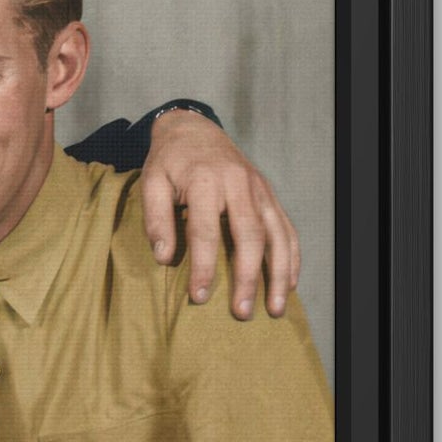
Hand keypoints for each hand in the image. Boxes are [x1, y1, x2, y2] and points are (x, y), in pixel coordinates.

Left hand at [140, 109, 300, 318]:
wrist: (194, 129)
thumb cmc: (169, 161)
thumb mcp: (151, 182)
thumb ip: (155, 218)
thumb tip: (164, 258)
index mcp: (205, 181)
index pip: (206, 231)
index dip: (202, 266)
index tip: (199, 297)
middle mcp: (238, 184)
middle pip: (249, 236)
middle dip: (248, 277)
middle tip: (242, 312)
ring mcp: (258, 189)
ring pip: (276, 235)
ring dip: (278, 274)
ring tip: (275, 309)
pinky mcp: (268, 194)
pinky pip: (286, 228)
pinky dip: (291, 257)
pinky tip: (289, 284)